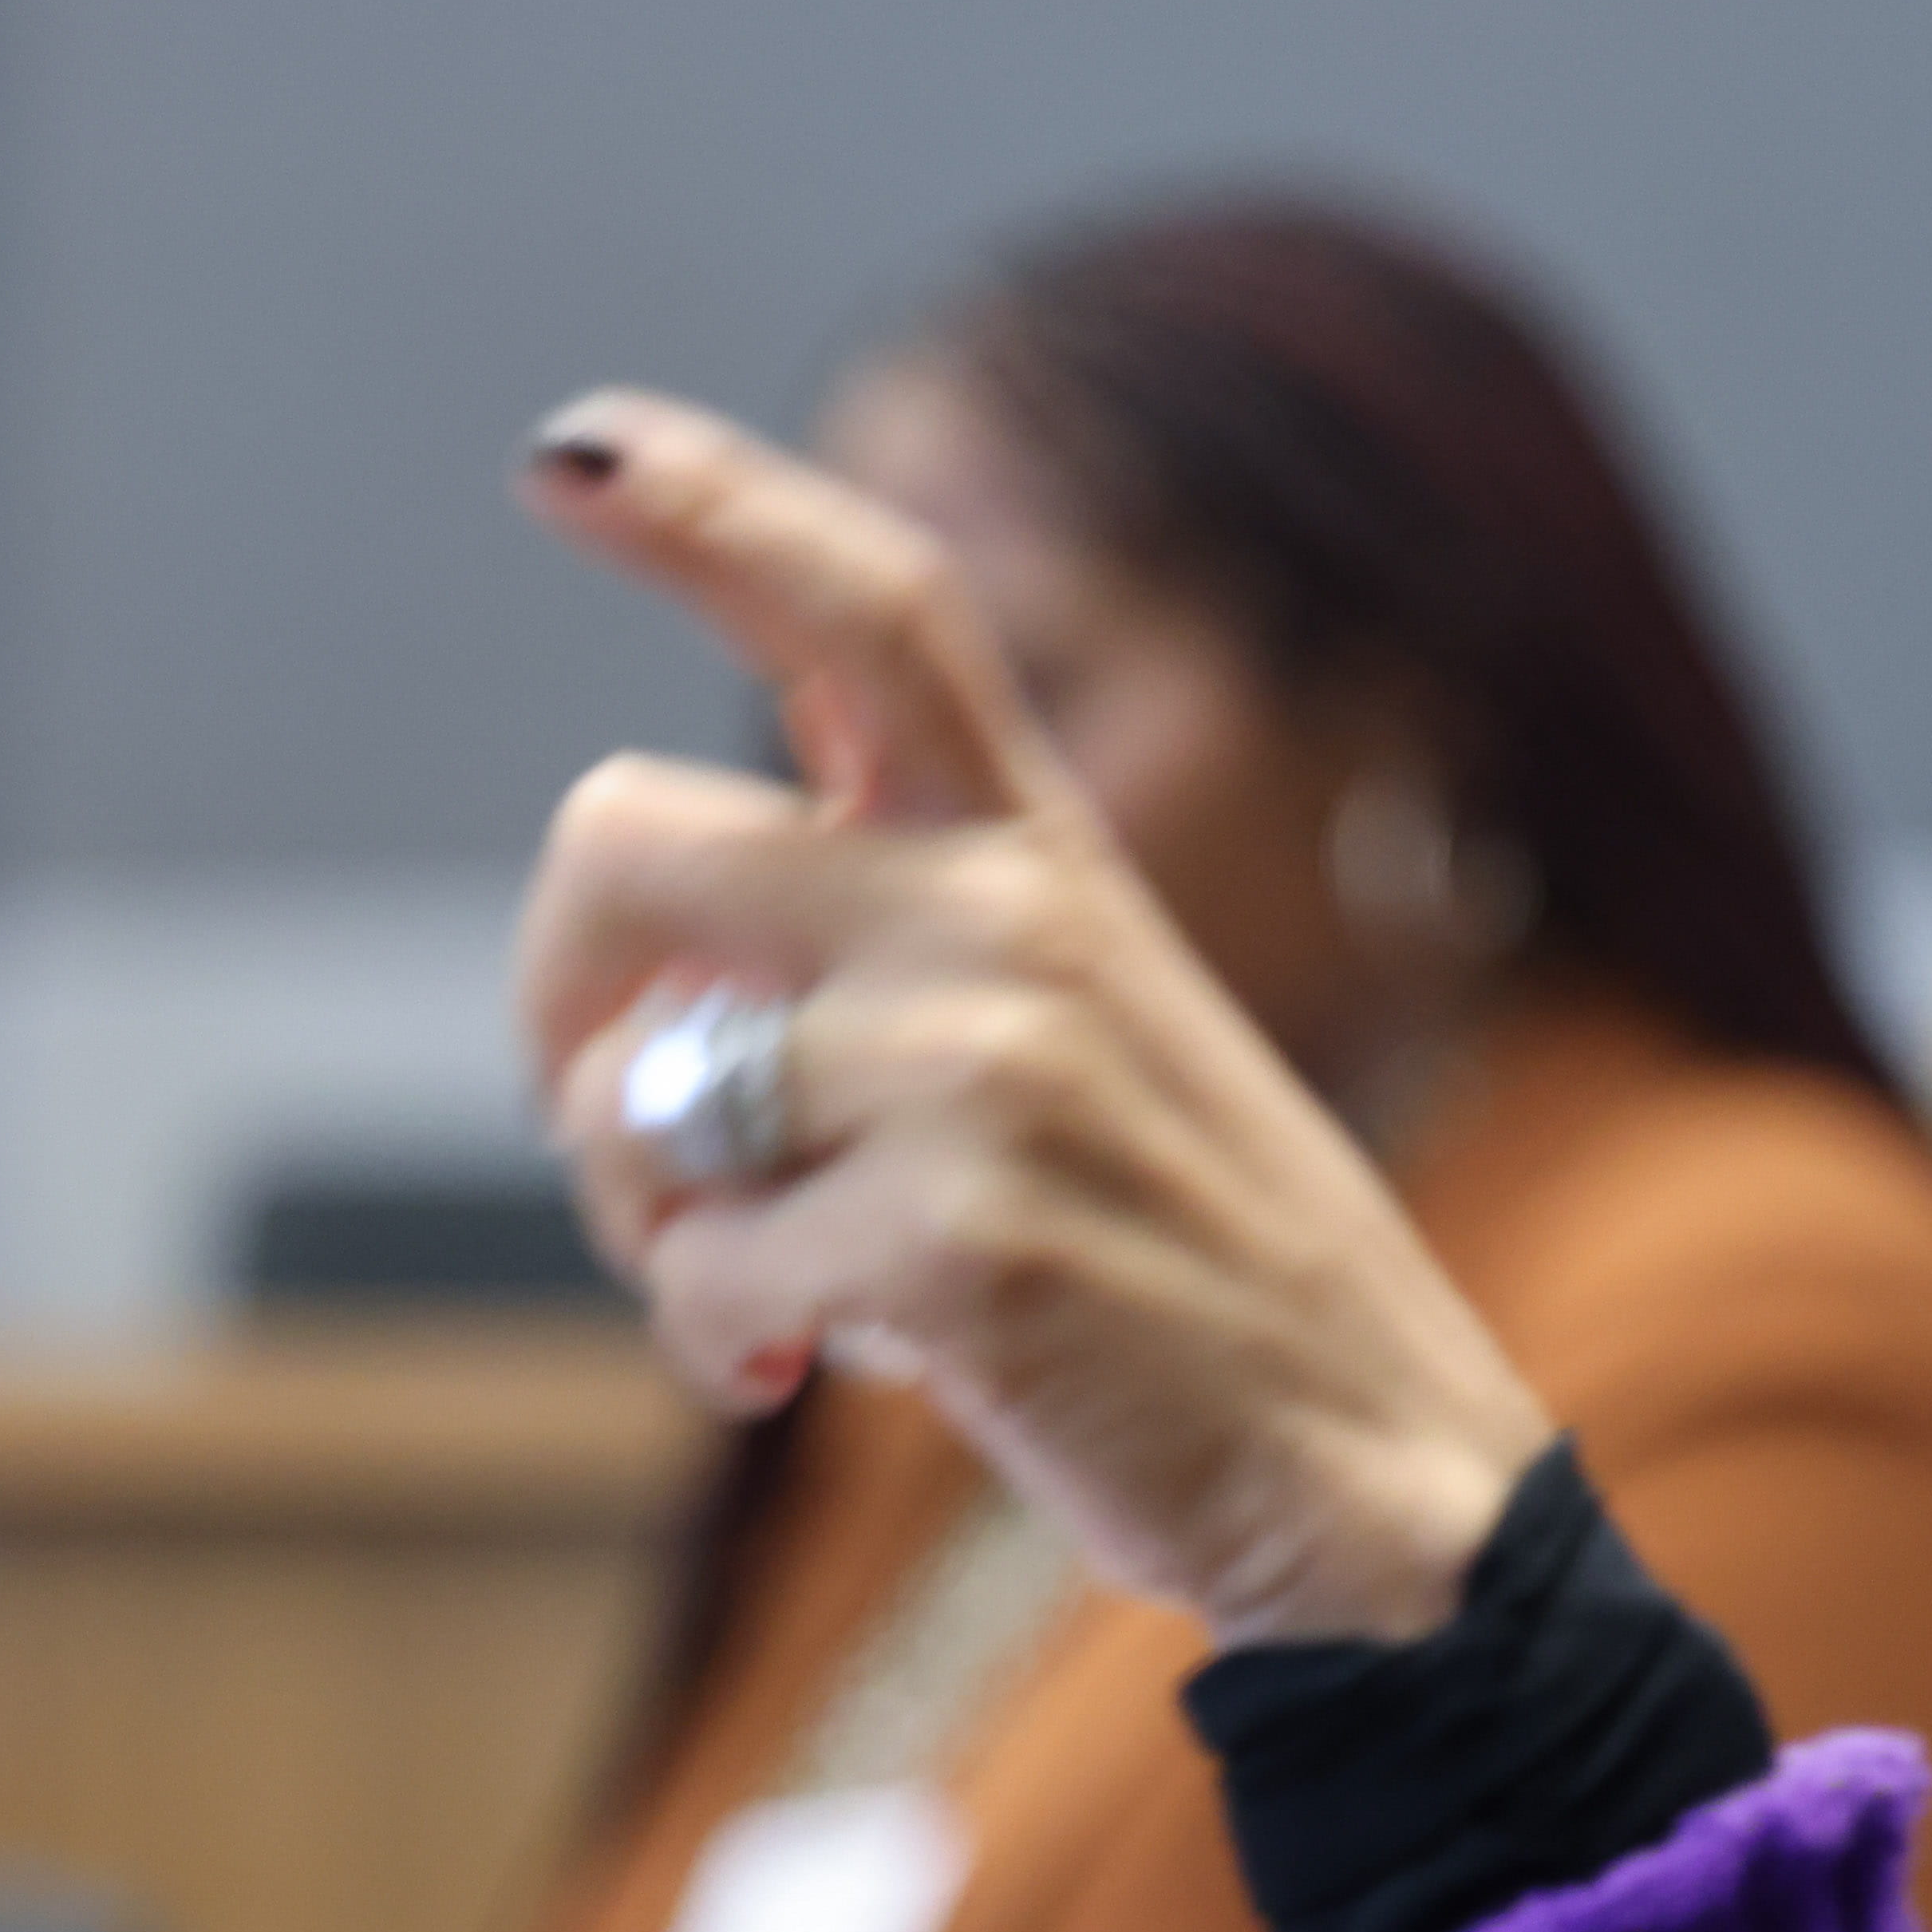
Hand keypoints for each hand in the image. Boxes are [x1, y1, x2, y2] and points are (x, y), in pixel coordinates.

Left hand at [512, 393, 1554, 1649]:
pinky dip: (719, 1352)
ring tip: (780, 1299)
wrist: (1376, 1479)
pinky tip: (819, 1378)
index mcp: (1045, 859)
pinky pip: (694, 1281)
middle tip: (630, 1140)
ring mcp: (981, 1076)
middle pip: (621, 836)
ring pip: (628, 1098)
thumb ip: (894, 962)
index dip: (706, 504)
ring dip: (651, 1229)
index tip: (564, 452)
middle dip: (555, 1002)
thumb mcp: (1082, 1045)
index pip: (873, 607)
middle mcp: (1006, 927)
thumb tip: (634, 1007)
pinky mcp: (953, 1242)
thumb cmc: (1188, 1275)